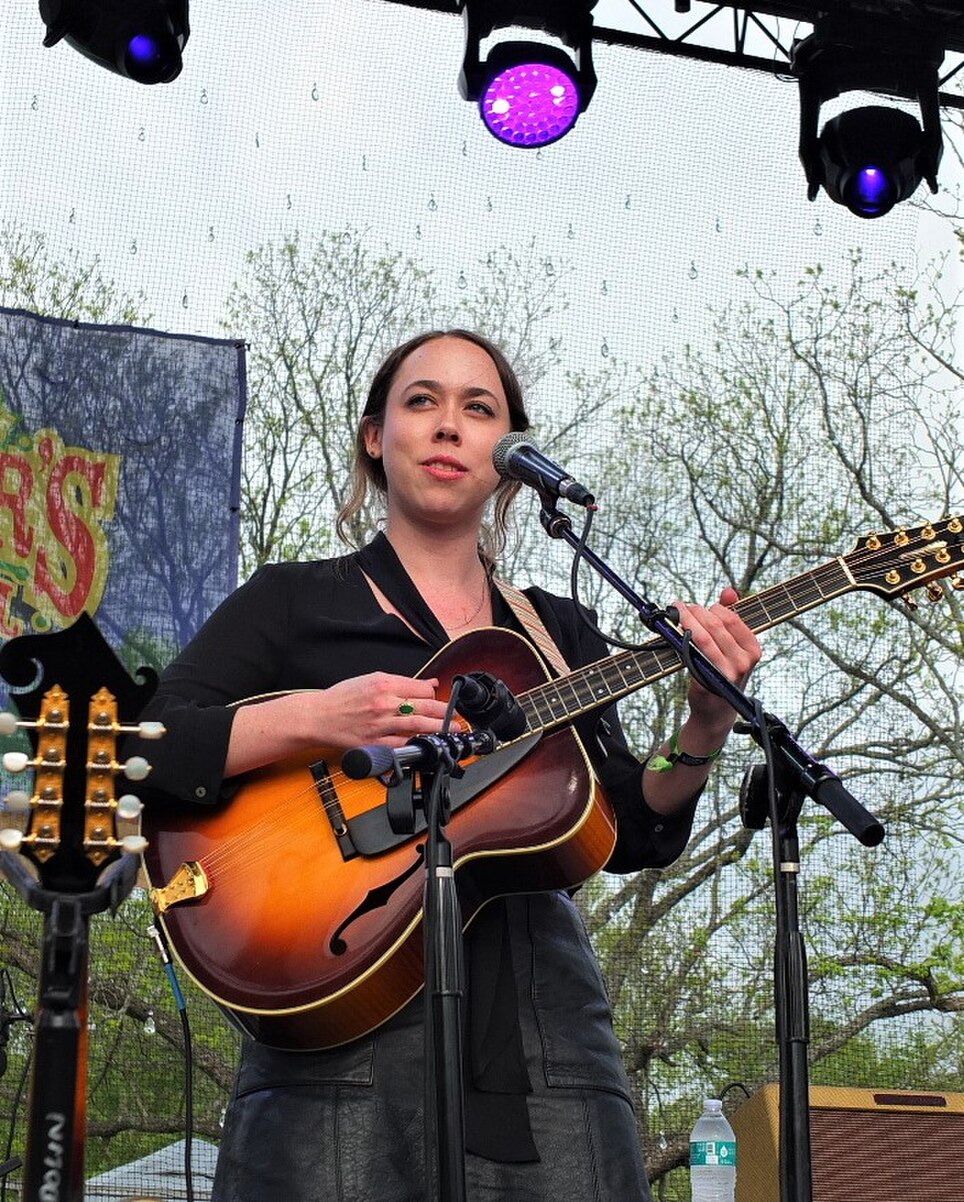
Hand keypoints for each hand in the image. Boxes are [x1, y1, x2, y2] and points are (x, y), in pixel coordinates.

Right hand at [301, 672, 452, 750]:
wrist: (318, 716)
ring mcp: (380, 724)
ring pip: (418, 726)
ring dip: (439, 728)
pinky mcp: (374, 743)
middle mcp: (384, 703)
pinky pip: (402, 744)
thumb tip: (428, 684)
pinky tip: (426, 744)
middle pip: (425, 706)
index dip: (434, 694)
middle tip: (456, 718)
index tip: (439, 699)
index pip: (421, 688)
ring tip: (452, 730)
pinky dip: (416, 743)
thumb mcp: (371, 679)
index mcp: (384, 683)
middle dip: (445, 712)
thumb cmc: (342, 698)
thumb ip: (401, 682)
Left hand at [672, 587, 760, 738]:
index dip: (711, 608)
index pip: (731, 618)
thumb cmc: (723, 673)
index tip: (697, 608)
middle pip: (715, 624)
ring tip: (674, 613)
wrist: (716, 710)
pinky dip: (680, 639)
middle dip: (694, 612)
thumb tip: (729, 591)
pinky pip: (691, 653)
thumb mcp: (733, 646)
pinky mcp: (707, 681)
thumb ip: (731, 617)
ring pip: (702, 636)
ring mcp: (726, 673)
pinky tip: (672, 632)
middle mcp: (743, 661)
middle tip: (679, 607)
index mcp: (753, 649)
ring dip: (684, 620)